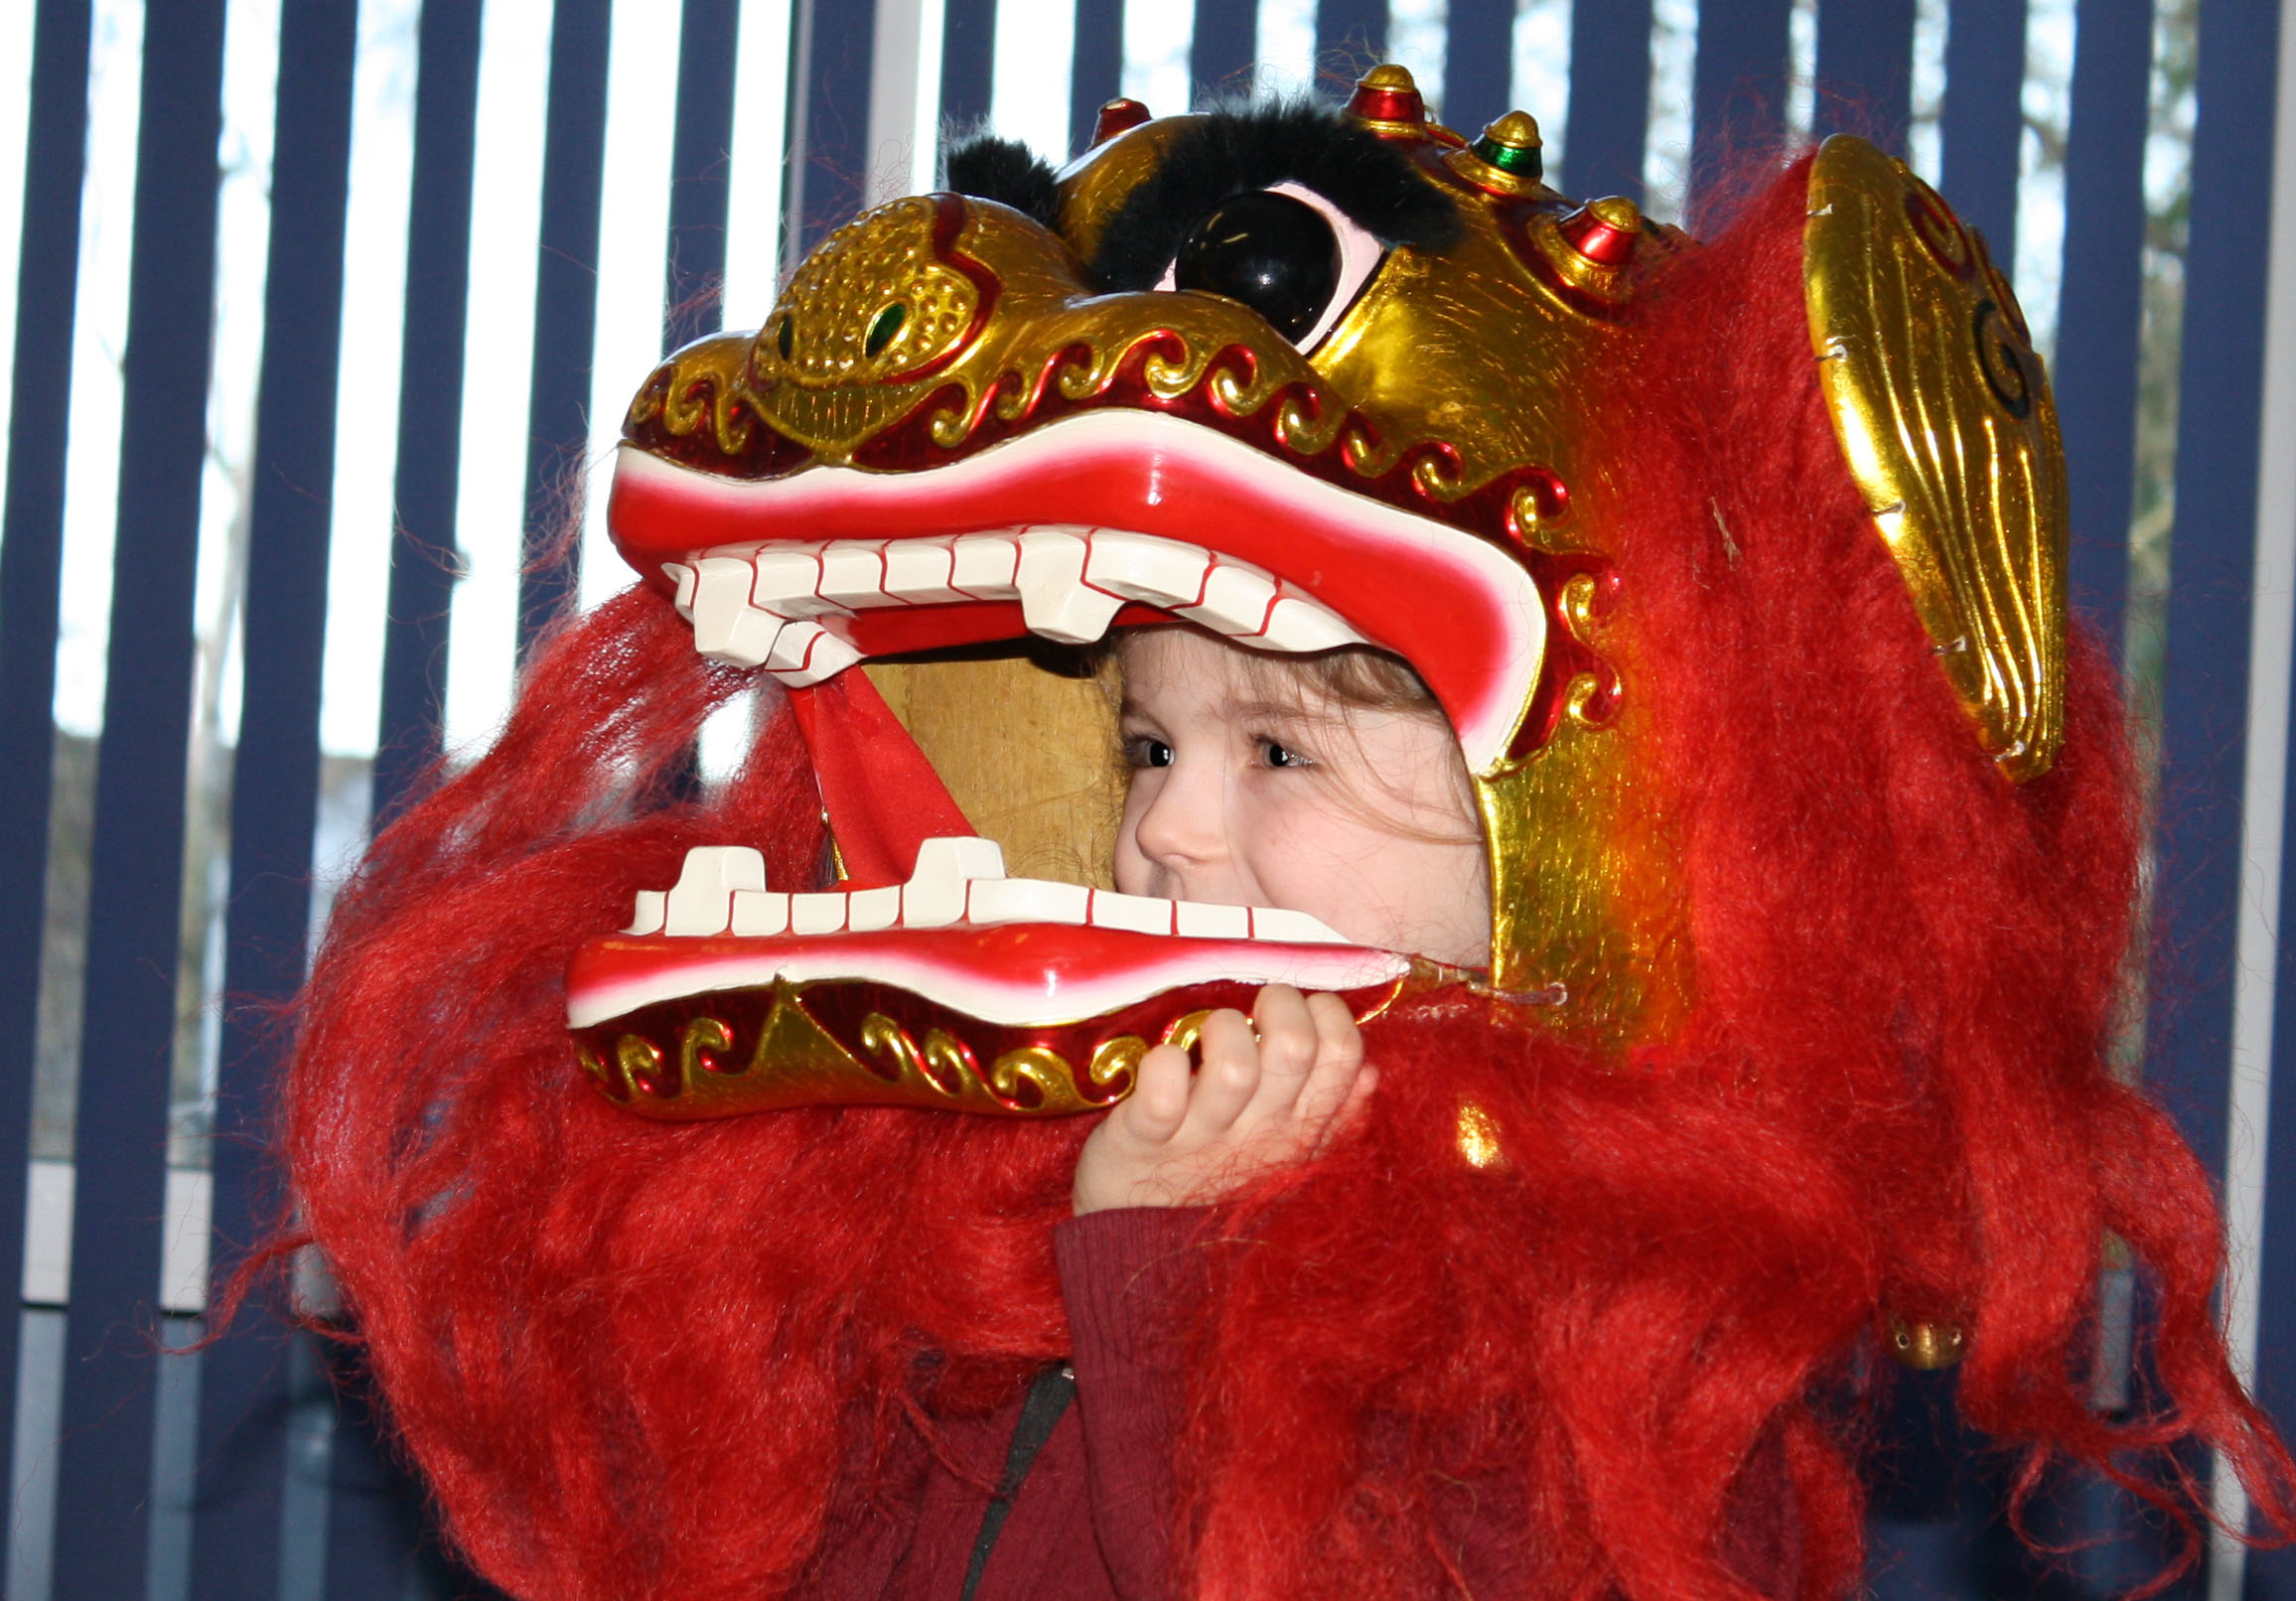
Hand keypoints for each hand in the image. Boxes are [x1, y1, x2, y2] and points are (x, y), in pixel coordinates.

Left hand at [1072, 985, 1372, 1214]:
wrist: (1140, 1227)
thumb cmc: (1215, 1164)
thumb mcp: (1284, 1143)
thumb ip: (1331, 1108)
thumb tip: (1370, 1073)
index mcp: (1302, 1128)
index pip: (1344, 1056)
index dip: (1328, 1014)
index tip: (1301, 1011)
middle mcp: (1260, 1133)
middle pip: (1295, 1047)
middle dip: (1279, 1004)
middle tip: (1257, 1010)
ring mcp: (1202, 1137)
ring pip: (1235, 1066)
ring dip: (1223, 1029)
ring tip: (1211, 1035)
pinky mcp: (1144, 1138)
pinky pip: (1162, 1096)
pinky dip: (1164, 1065)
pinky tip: (1166, 1062)